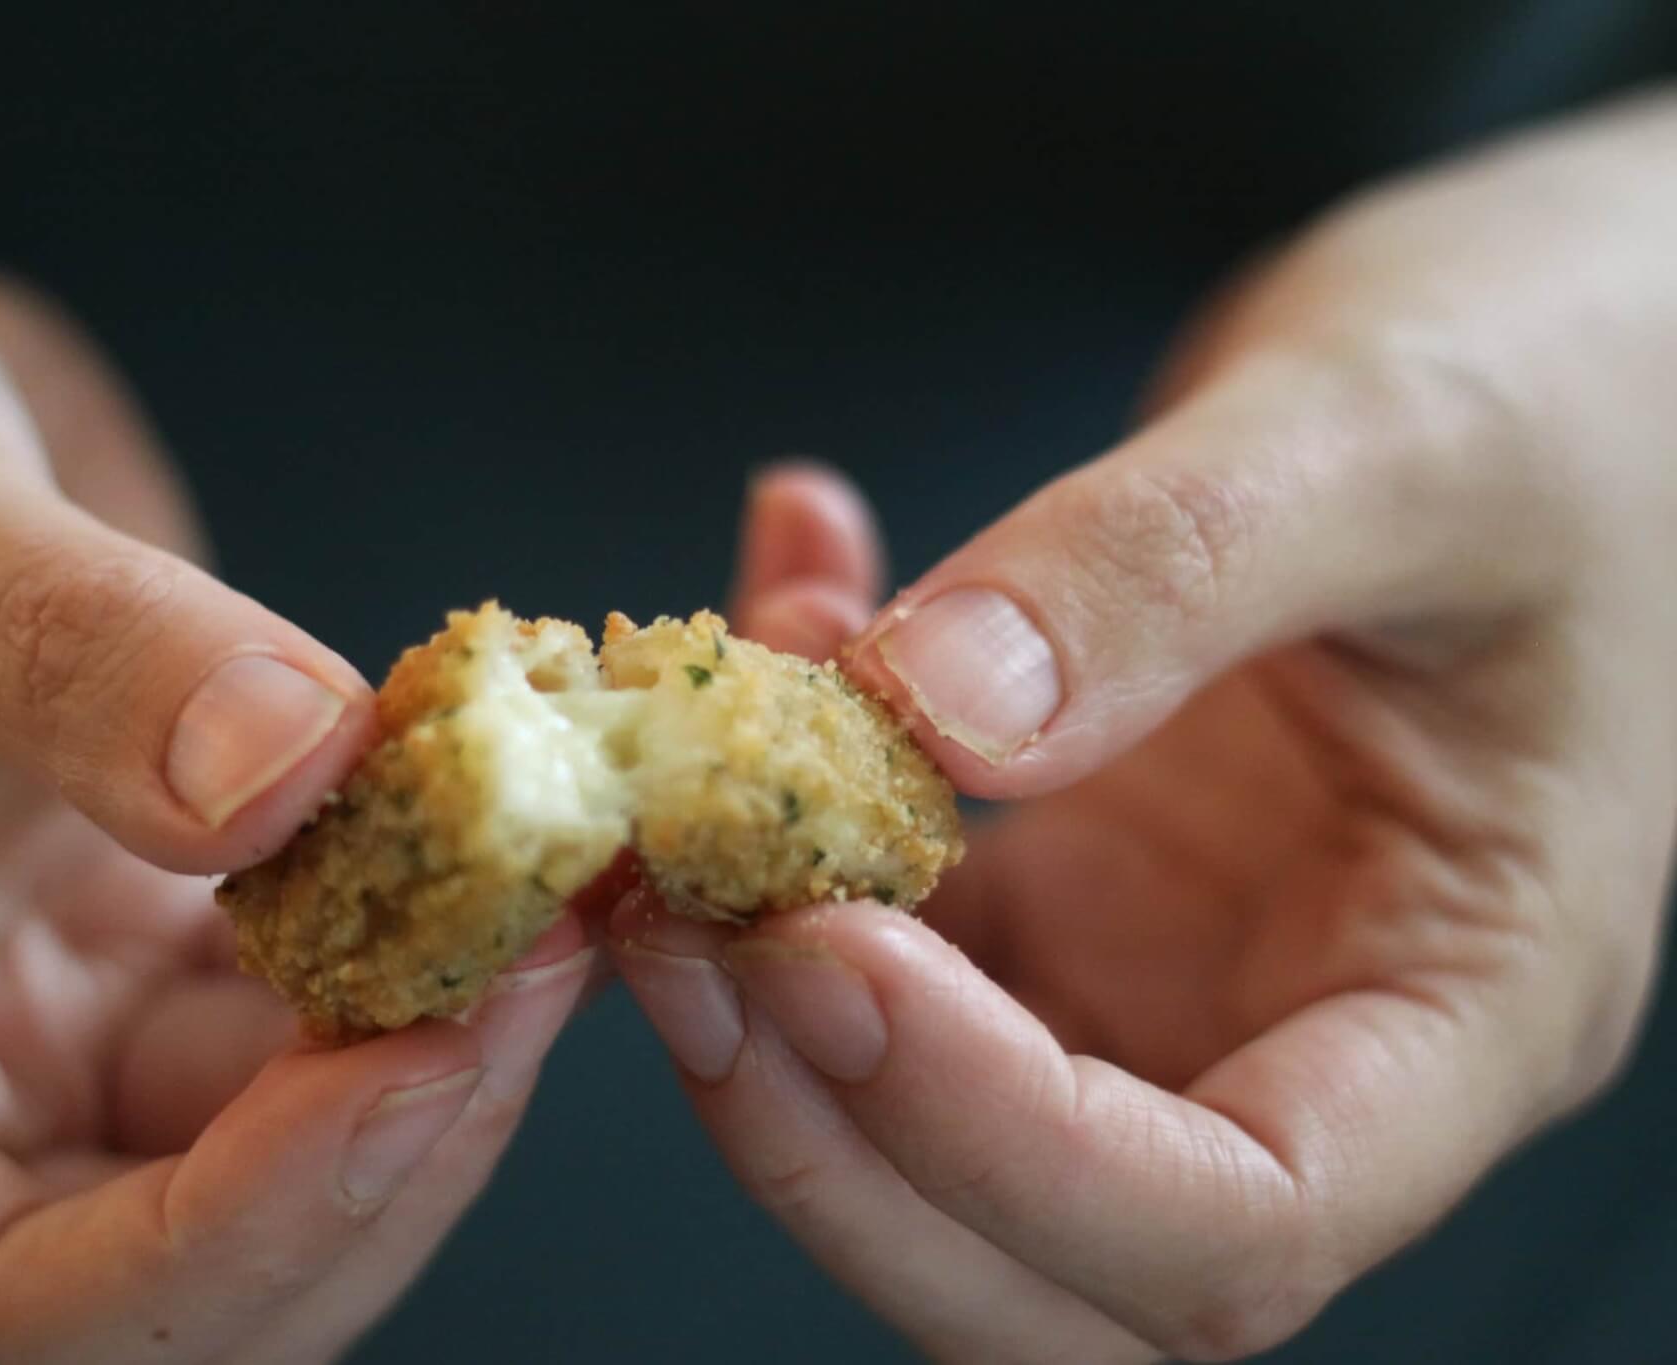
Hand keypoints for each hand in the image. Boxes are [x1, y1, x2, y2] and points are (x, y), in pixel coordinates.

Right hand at [0, 102, 591, 1362]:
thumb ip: (55, 657)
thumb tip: (290, 770)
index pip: (4, 1303)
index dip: (228, 1236)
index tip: (405, 1071)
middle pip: (192, 1251)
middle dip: (385, 1142)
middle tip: (538, 962)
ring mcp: (51, 1006)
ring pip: (293, 1124)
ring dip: (448, 1029)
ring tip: (565, 880)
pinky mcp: (157, 911)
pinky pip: (331, 974)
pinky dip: (439, 921)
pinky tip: (523, 826)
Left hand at [608, 92, 1676, 1361]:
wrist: (1550, 352)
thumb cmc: (1559, 389)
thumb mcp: (1396, 439)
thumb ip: (1169, 567)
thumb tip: (922, 707)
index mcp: (1469, 999)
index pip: (1236, 1221)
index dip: (1004, 1142)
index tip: (828, 954)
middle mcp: (1307, 1033)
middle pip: (1048, 1264)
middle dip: (830, 1134)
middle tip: (683, 937)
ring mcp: (1172, 976)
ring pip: (929, 1135)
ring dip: (762, 1004)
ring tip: (674, 797)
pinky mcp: (1072, 891)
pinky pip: (884, 933)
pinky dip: (780, 825)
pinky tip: (771, 618)